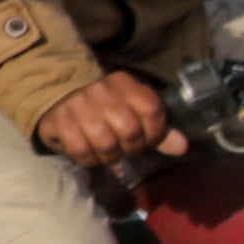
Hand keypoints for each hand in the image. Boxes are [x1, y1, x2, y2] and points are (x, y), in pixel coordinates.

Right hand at [40, 70, 173, 165]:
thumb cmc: (105, 109)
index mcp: (125, 84)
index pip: (152, 110)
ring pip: (106, 144)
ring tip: (108, 153)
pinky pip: (81, 151)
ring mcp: (78, 105)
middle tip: (126, 148)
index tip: (148, 138)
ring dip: (110, 157)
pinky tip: (90, 153)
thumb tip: (184, 147)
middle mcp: (102, 91)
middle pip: (130, 131)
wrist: (60, 97)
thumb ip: (159, 130)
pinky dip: (89, 159)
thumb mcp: (135, 113)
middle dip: (132, 148)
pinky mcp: (59, 121)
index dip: (155, 132)